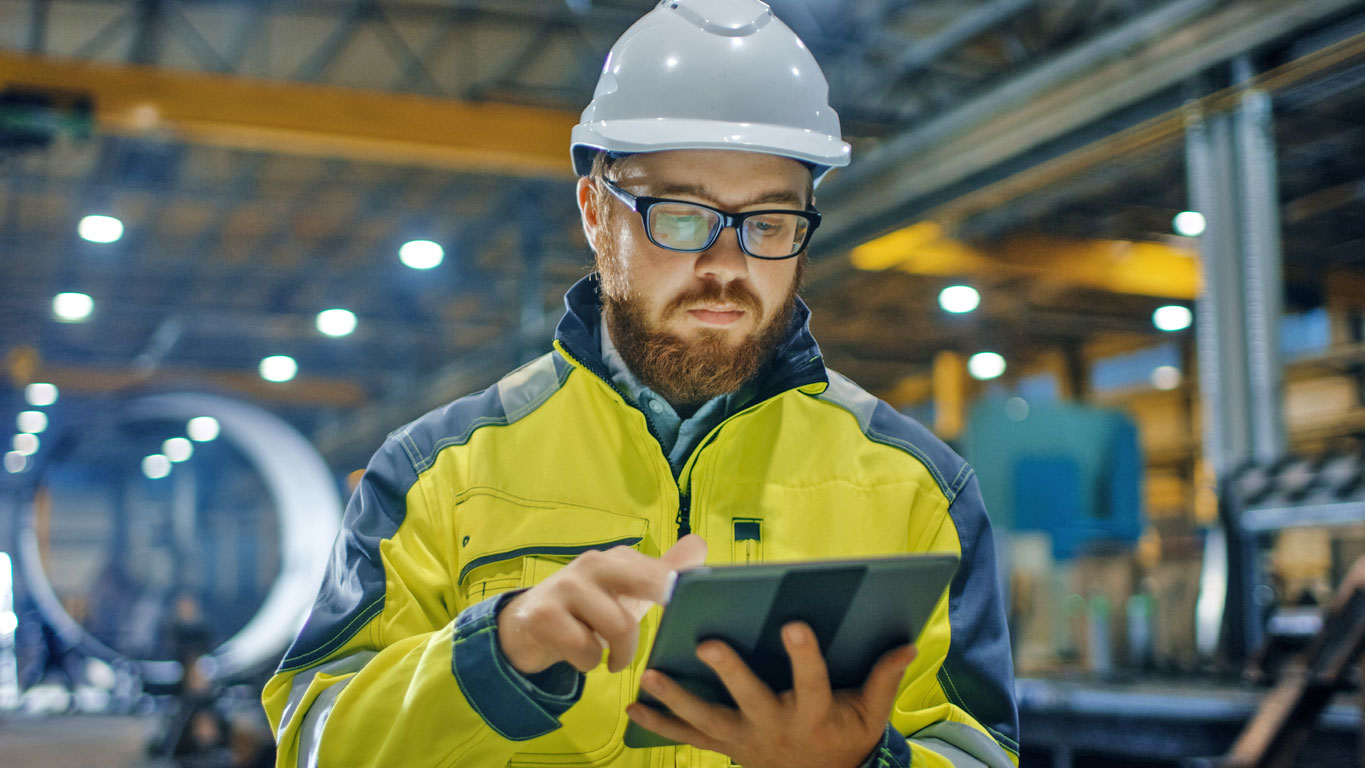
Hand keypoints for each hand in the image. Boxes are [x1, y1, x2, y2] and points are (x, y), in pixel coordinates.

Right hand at [498, 534, 707, 674]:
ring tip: (612, 659)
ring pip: (620, 627)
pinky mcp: (544, 615)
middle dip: (665, 603)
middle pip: (648, 581)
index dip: (683, 589)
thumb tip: (700, 545)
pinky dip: (589, 663)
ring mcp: (567, 586)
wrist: (526, 625)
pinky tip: (580, 657)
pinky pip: (586, 650)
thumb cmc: (589, 608)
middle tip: (668, 635)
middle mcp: (594, 563)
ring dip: (621, 654)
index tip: (697, 605)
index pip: (663, 569)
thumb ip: (662, 572)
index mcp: (618, 558)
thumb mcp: (627, 592)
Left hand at [626, 622, 915, 767]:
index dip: (804, 655)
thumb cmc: (845, 739)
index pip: (811, 681)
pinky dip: (660, 723)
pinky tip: (634, 705)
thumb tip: (907, 643)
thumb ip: (884, 678)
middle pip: (750, 698)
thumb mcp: (871, 714)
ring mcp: (745, 740)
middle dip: (729, 672)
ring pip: (707, 720)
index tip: (794, 624)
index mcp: (813, 714)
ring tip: (650, 673)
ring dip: (676, 698)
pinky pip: (688, 737)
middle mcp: (775, 727)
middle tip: (707, 643)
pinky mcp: (725, 746)